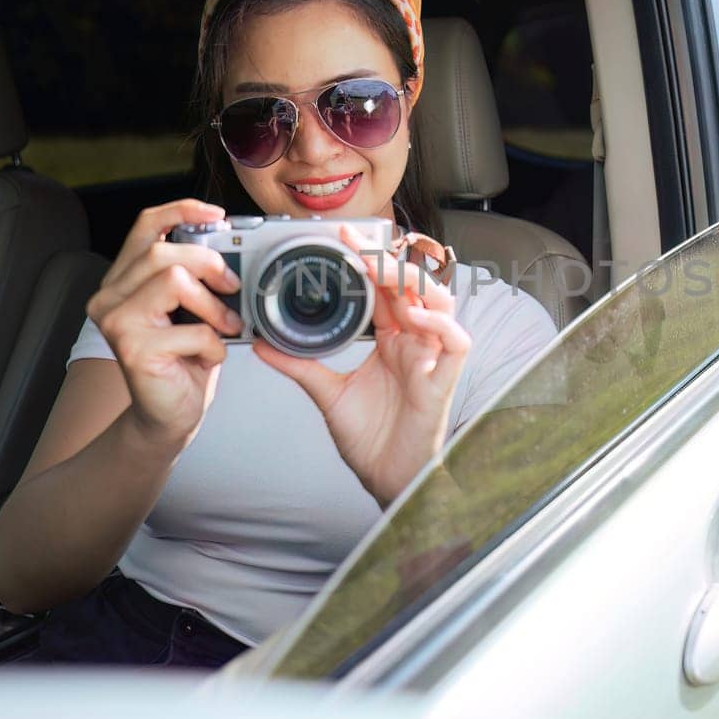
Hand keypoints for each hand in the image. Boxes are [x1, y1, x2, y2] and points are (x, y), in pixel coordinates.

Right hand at [85, 199, 244, 451]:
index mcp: (124, 279)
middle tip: (232, 287)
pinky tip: (208, 357)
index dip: (181, 210)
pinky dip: (214, 345)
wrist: (168, 415)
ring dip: (213, 307)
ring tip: (225, 327)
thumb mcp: (190, 309)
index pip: (146, 226)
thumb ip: (195, 277)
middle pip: (164, 251)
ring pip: (174, 281)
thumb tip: (230, 250)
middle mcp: (110, 296)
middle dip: (210, 264)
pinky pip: (192, 330)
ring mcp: (117, 322)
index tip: (217, 215)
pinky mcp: (133, 349)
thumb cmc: (182, 360)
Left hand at [253, 223, 471, 506]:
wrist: (386, 479)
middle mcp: (415, 342)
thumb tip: (262, 344)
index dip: (368, 262)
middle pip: (411, 286)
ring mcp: (432, 358)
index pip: (384, 289)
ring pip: (440, 303)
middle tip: (358, 244)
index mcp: (391, 340)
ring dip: (416, 283)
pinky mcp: (444, 379)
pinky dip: (440, 324)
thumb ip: (299, 364)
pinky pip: (457, 341)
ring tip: (386, 271)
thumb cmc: (370, 439)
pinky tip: (416, 318)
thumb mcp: (327, 394)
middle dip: (387, 260)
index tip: (343, 239)